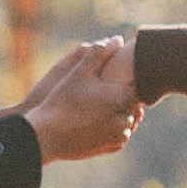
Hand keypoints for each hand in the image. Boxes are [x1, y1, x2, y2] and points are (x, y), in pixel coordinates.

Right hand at [20, 39, 141, 161]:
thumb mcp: (78, 72)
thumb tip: (117, 39)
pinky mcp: (112, 148)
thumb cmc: (61, 101)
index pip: (139, 86)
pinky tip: (100, 121)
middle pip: (135, 104)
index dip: (130, 81)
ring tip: (105, 106)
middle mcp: (126, 118)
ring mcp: (120, 136)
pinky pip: (121, 135)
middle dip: (125, 98)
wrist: (47, 135)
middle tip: (111, 91)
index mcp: (122, 98)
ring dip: (121, 113)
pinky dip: (115, 128)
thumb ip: (99, 53)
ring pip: (129, 120)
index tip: (121, 78)